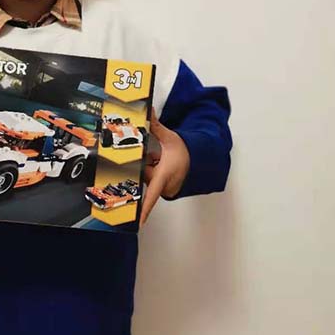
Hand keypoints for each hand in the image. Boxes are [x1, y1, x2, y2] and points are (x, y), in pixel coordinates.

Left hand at [139, 109, 189, 224]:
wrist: (199, 158)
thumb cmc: (185, 151)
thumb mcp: (170, 138)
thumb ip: (156, 125)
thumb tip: (148, 110)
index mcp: (165, 176)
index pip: (151, 196)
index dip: (143, 210)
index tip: (135, 223)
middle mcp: (164, 186)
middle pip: (143, 178)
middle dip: (144, 167)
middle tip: (153, 156)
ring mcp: (164, 188)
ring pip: (146, 179)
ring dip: (147, 169)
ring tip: (157, 158)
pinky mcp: (164, 188)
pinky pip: (151, 181)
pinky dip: (151, 172)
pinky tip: (158, 163)